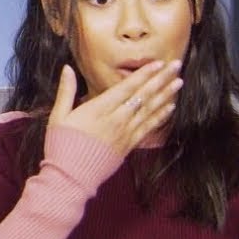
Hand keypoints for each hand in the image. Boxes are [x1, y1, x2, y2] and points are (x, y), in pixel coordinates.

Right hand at [47, 60, 182, 159]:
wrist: (71, 175)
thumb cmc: (62, 145)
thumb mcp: (59, 115)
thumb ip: (66, 90)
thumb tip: (67, 68)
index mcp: (99, 108)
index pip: (127, 87)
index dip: (144, 74)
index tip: (158, 63)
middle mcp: (117, 118)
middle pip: (144, 95)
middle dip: (161, 79)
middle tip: (176, 65)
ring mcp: (125, 132)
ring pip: (150, 109)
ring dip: (166, 95)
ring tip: (179, 82)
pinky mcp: (129, 145)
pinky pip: (149, 127)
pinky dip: (161, 116)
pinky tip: (171, 107)